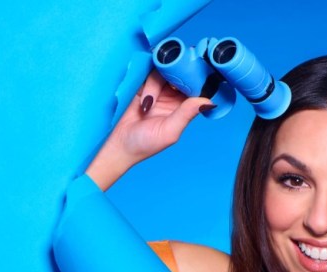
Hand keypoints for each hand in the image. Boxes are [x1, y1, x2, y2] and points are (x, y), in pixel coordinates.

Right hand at [86, 70, 213, 189]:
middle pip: (179, 75)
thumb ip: (187, 114)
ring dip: (155, 86)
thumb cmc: (145, 144)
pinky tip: (142, 99)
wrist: (117, 143)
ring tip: (147, 105)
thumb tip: (209, 102)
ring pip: (162, 73)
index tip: (192, 76)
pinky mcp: (141, 85)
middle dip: (175, 76)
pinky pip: (147, 73)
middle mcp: (172, 97)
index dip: (195, 80)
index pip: (195, 88)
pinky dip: (146, 84)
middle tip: (169, 85)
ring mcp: (157, 90)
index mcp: (184, 108)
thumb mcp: (170, 131)